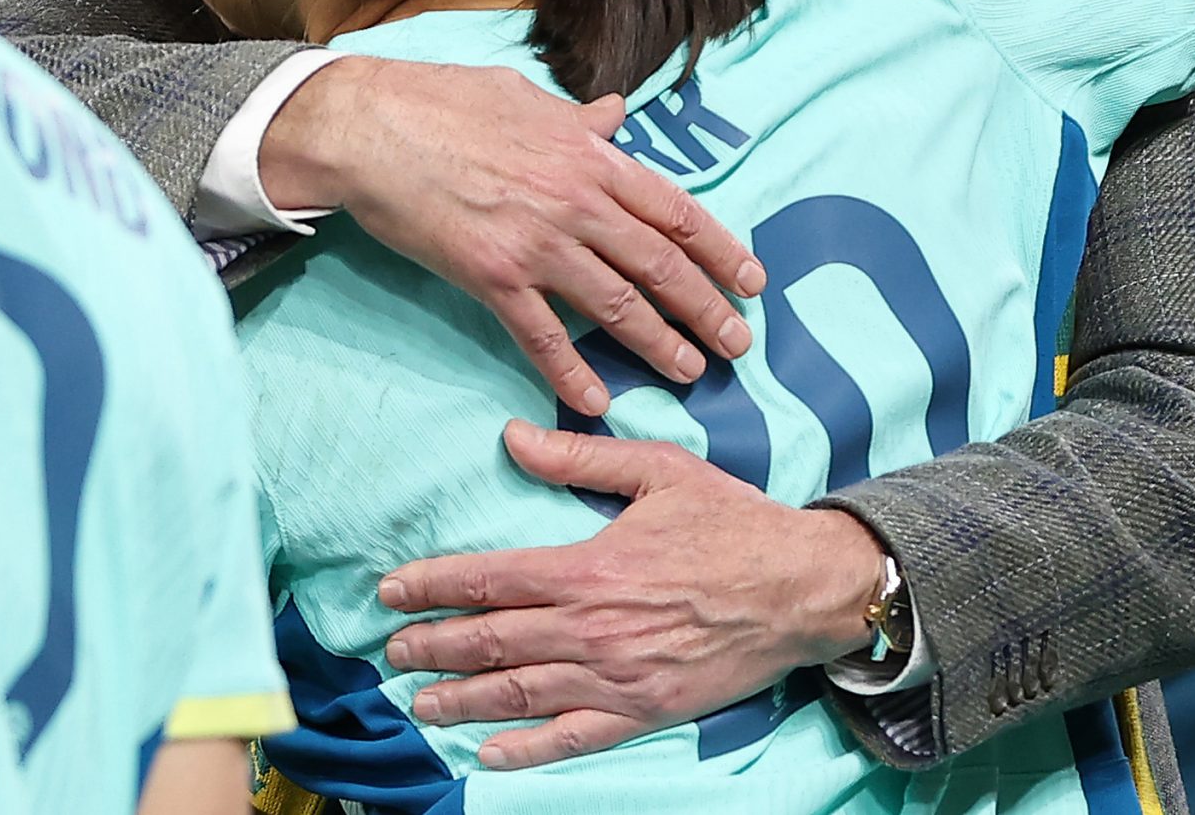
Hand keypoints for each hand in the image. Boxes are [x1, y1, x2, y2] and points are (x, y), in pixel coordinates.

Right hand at [264, 58, 762, 412]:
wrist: (370, 126)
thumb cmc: (443, 101)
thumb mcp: (525, 97)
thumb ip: (577, 117)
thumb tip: (615, 113)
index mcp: (590, 156)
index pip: (677, 211)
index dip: (721, 250)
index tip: (752, 281)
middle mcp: (576, 202)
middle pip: (661, 265)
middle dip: (707, 309)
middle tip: (739, 344)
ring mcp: (537, 243)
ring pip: (616, 304)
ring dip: (659, 343)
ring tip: (690, 372)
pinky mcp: (492, 276)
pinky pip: (543, 335)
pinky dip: (570, 373)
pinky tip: (596, 401)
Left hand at [375, 421, 882, 768]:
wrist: (803, 588)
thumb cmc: (733, 523)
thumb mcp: (659, 470)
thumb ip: (581, 456)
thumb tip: (513, 439)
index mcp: (589, 566)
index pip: (489, 580)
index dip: (432, 588)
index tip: (390, 592)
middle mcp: (592, 628)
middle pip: (492, 642)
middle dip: (434, 647)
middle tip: (391, 651)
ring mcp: (617, 677)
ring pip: (520, 695)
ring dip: (462, 699)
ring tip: (420, 701)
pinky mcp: (644, 711)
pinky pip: (574, 738)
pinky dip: (527, 751)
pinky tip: (488, 755)